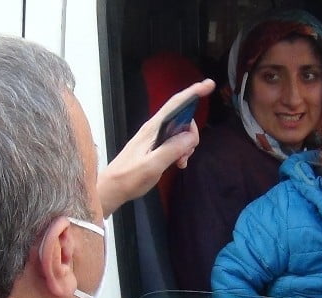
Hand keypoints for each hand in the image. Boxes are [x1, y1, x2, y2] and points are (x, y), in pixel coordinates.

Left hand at [98, 79, 215, 215]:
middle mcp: (154, 129)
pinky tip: (178, 163)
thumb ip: (172, 149)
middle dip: (191, 134)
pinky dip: (181, 151)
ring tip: (180, 161)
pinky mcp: (154, 146)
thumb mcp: (152, 166)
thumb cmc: (129, 178)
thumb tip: (190, 137)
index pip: (176, 104)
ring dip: (186, 146)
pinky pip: (174, 142)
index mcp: (153, 129)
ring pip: (180, 132)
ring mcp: (154, 137)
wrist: (113, 188)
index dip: (193, 92)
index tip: (209, 85)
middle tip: (187, 154)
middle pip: (182, 119)